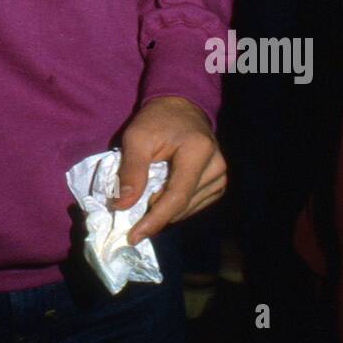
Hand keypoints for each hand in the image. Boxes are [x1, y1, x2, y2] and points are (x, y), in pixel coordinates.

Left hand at [113, 96, 226, 245]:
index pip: (177, 196)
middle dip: (154, 213)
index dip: (155, 220)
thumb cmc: (156, 120)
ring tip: (147, 195)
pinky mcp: (218, 182)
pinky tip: (162, 194)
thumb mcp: (136, 138)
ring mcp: (220, 175)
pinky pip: (194, 205)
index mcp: (198, 151)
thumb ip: (130, 172)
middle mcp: (216, 166)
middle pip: (182, 206)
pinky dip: (175, 206)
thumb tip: (121, 206)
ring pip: (188, 209)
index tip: (134, 236)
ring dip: (164, 209)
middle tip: (130, 212)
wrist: (180, 107)